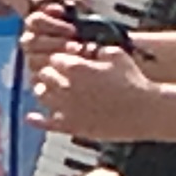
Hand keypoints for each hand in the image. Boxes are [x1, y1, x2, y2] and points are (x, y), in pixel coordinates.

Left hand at [29, 36, 162, 142]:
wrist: (144, 111)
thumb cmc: (133, 81)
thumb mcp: (116, 55)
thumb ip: (96, 48)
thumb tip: (86, 47)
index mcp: (76, 67)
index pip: (54, 58)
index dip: (61, 58)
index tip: (67, 60)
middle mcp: (66, 87)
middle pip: (45, 75)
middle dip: (51, 72)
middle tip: (58, 74)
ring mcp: (67, 108)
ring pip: (43, 96)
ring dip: (46, 91)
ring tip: (51, 91)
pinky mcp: (72, 127)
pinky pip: (47, 124)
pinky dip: (37, 120)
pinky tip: (31, 117)